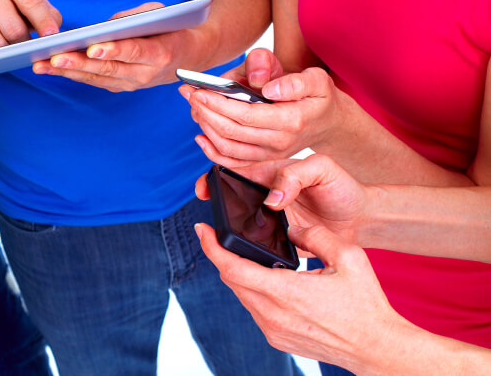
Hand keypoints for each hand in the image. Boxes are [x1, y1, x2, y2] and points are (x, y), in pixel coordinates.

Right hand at [0, 0, 61, 54]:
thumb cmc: (10, 12)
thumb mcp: (31, 8)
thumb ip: (49, 15)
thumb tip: (53, 32)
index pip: (31, 3)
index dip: (43, 22)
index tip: (52, 36)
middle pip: (14, 29)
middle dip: (23, 44)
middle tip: (25, 47)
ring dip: (6, 53)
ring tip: (8, 48)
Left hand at [33, 2, 189, 91]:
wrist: (186, 58)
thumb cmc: (171, 30)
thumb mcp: (161, 15)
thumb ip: (134, 18)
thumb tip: (102, 28)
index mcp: (158, 54)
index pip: (132, 52)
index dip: (112, 51)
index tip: (93, 49)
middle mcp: (144, 74)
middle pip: (107, 69)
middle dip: (78, 63)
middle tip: (55, 57)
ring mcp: (131, 84)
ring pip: (95, 78)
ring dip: (67, 71)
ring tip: (43, 65)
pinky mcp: (120, 87)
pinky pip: (94, 81)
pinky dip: (72, 74)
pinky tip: (52, 68)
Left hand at [180, 50, 348, 165]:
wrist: (328, 122)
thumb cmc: (317, 95)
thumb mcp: (315, 78)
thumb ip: (293, 81)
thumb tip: (267, 88)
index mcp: (291, 120)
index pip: (245, 115)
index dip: (217, 104)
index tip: (199, 90)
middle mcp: (279, 142)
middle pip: (230, 131)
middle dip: (205, 111)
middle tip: (189, 93)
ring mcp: (269, 154)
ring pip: (227, 147)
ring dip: (205, 126)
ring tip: (194, 105)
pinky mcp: (262, 160)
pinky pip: (231, 161)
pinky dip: (211, 150)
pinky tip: (200, 134)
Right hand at [195, 154, 368, 244]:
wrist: (362, 220)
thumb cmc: (343, 188)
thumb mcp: (322, 168)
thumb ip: (295, 175)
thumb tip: (271, 199)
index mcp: (271, 173)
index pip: (235, 171)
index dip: (215, 177)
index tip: (205, 187)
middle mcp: (265, 195)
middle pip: (231, 199)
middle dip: (216, 204)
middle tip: (212, 214)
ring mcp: (268, 219)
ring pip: (239, 223)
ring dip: (230, 228)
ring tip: (226, 232)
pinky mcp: (276, 241)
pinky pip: (255, 244)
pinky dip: (248, 247)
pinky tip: (247, 250)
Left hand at [196, 222, 405, 372]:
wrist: (375, 348)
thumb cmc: (366, 304)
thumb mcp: (349, 257)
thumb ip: (316, 236)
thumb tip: (292, 229)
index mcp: (285, 291)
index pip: (233, 267)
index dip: (212, 247)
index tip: (202, 229)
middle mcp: (272, 314)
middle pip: (232, 279)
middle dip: (225, 255)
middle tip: (224, 236)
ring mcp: (272, 329)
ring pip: (242, 295)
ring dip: (241, 275)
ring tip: (251, 256)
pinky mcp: (277, 339)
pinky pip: (255, 310)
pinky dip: (255, 292)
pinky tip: (270, 282)